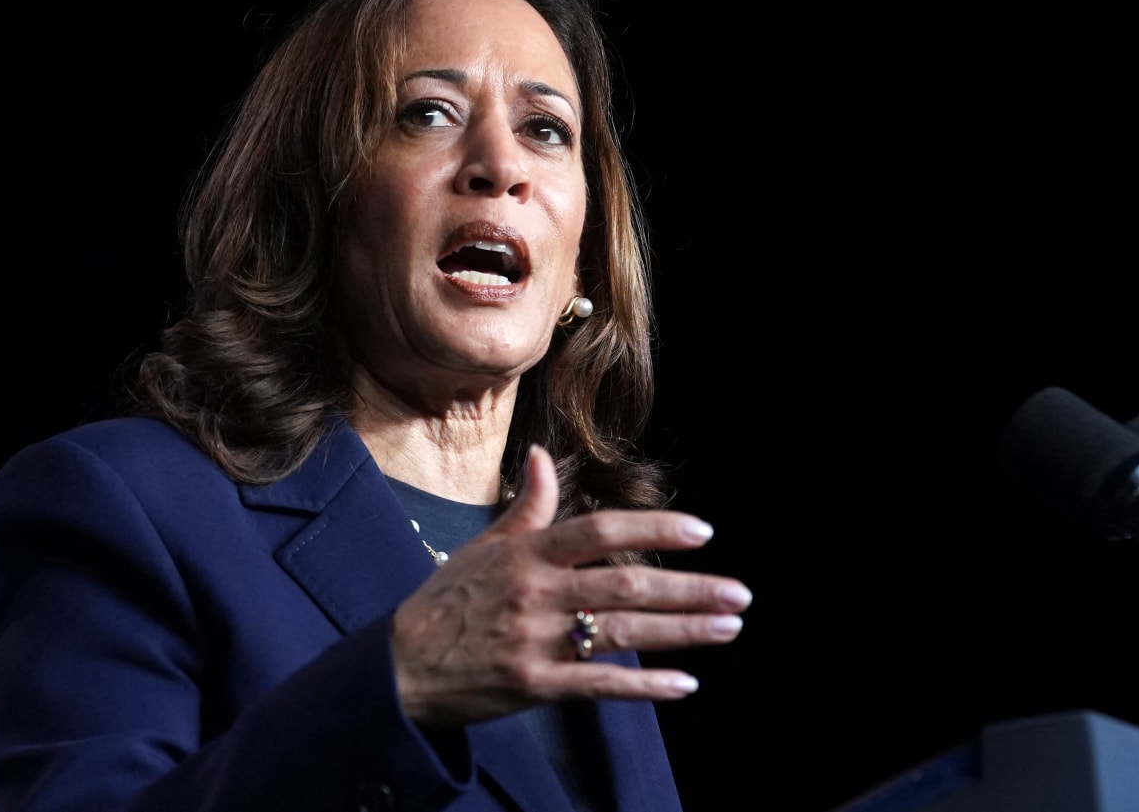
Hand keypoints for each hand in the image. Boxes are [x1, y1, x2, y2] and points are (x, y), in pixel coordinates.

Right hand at [388, 444, 750, 726]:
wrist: (400, 667)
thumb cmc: (448, 601)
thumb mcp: (484, 546)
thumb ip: (527, 506)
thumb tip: (539, 453)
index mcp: (528, 554)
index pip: (600, 531)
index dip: (653, 529)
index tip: (702, 532)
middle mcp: (536, 594)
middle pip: (625, 586)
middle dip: (689, 590)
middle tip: (738, 593)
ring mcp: (536, 641)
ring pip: (621, 633)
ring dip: (682, 632)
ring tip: (728, 626)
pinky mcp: (534, 686)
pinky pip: (600, 686)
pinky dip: (644, 685)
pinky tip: (685, 683)